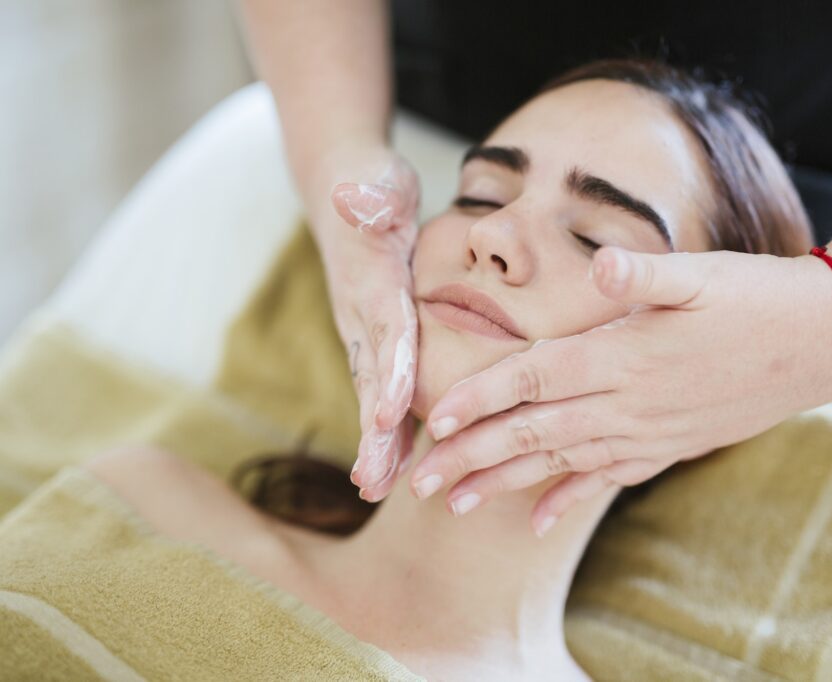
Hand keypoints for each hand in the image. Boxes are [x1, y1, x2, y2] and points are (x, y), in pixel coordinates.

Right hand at [306, 144, 420, 500]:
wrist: (344, 188)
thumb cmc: (370, 186)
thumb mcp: (375, 182)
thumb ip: (368, 196)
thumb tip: (355, 197)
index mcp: (371, 280)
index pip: (384, 329)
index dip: (388, 370)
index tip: (391, 411)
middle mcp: (360, 313)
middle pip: (370, 377)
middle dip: (372, 430)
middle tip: (373, 482)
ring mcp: (362, 329)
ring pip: (371, 392)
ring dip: (375, 441)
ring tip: (376, 490)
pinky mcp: (374, 337)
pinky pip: (382, 386)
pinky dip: (388, 426)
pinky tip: (397, 465)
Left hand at [408, 246, 831, 535]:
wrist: (822, 343)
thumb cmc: (757, 297)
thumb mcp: (702, 273)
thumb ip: (644, 273)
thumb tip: (600, 259)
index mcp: (623, 355)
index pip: (534, 378)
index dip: (481, 397)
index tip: (433, 420)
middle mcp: (628, 402)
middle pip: (533, 432)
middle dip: (471, 456)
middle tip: (419, 481)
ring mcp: (648, 430)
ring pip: (560, 463)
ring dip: (505, 485)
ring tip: (456, 505)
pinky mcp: (669, 443)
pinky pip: (609, 478)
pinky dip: (571, 498)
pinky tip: (540, 521)